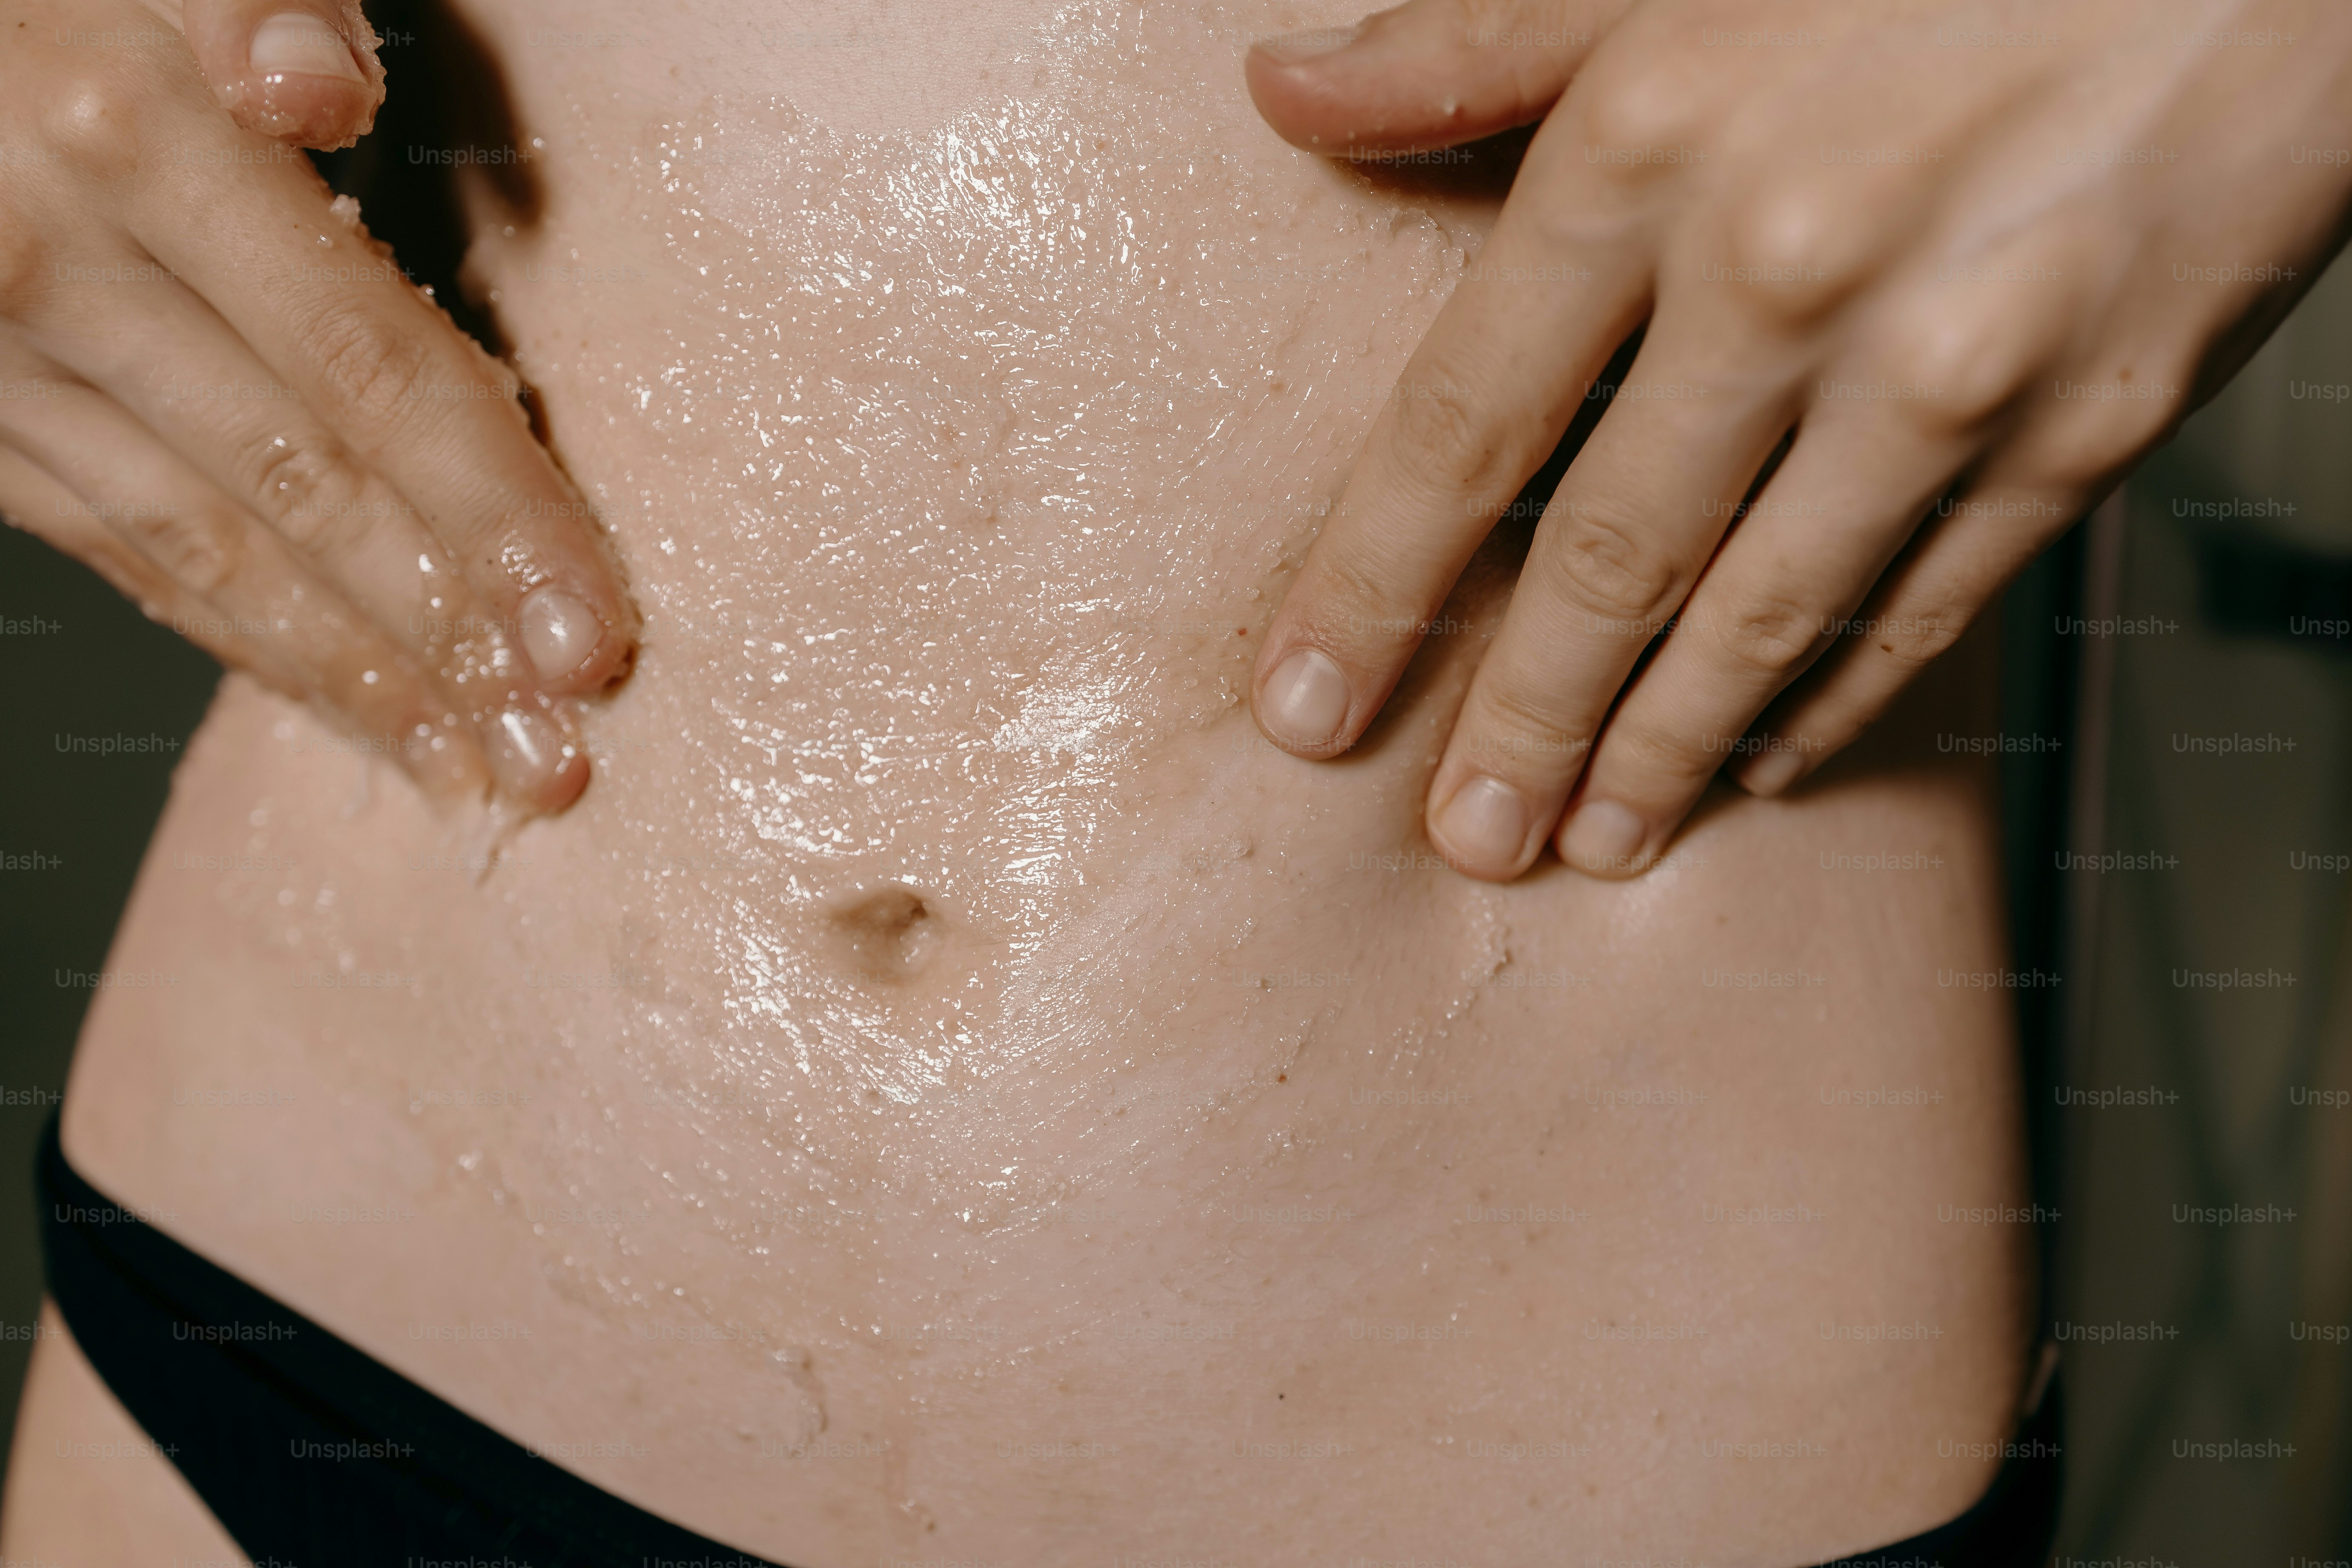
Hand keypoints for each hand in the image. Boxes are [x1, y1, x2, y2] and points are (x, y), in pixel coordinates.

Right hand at [1, 0, 638, 811]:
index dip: (493, 510)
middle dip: (448, 639)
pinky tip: (346, 709)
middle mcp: (56, 267)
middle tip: (560, 757)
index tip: (591, 633)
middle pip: (306, 490)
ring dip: (362, 680)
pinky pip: (128, 555)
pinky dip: (246, 645)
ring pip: (212, 555)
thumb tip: (317, 88)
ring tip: (482, 772)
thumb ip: (251, 1)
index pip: (369, 365)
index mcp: (130, 136)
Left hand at [1246, 0, 2351, 878]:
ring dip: (1662, 751)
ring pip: (1763, 614)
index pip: (1463, 425)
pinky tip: (1764, 762)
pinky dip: (1835, 700)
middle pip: (1607, 559)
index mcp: (1652, 146)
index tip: (1305, 713)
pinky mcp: (2092, 413)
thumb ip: (1475, 43)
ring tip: (1591, 844)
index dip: (1371, 589)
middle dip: (1519, 721)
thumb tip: (1285, 91)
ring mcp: (1949, 357)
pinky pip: (1929, 602)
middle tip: (1463, 838)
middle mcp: (1787, 268)